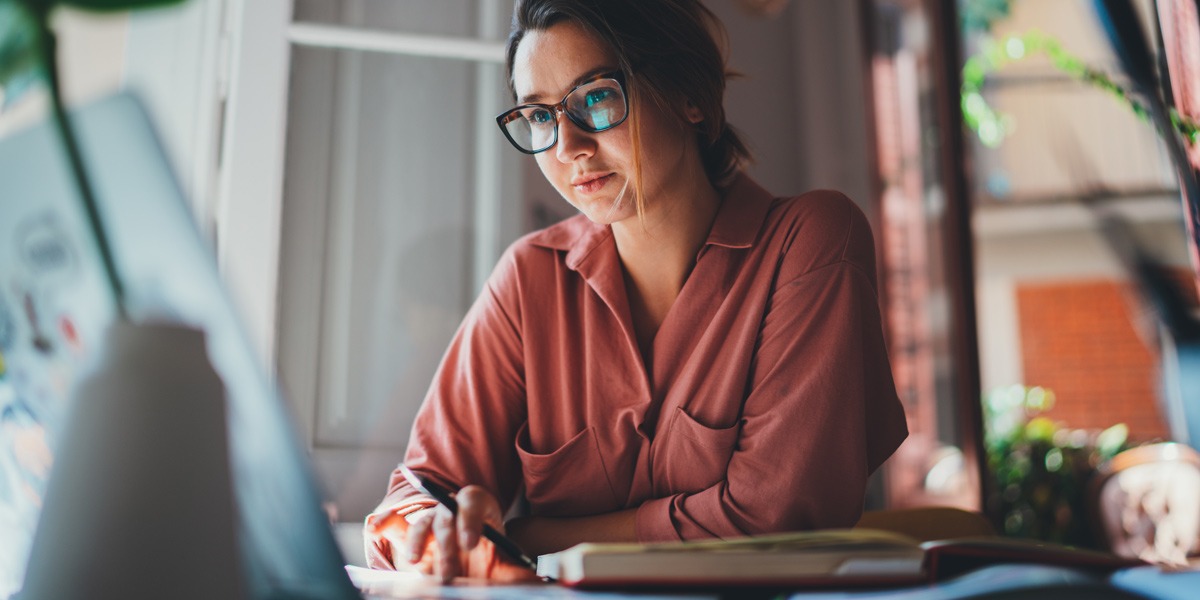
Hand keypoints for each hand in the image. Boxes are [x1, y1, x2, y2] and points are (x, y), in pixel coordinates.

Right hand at [364, 486, 538, 582]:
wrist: (481, 567)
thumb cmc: (496, 563)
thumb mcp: (511, 567)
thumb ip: (519, 572)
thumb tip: (537, 584)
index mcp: (480, 507)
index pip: (473, 501)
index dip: (470, 519)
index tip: (472, 543)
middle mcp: (453, 510)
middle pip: (445, 516)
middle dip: (446, 544)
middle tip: (451, 574)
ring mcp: (431, 522)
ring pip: (421, 523)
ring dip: (417, 542)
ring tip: (415, 562)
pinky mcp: (413, 539)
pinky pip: (394, 526)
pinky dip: (383, 524)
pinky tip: (374, 527)